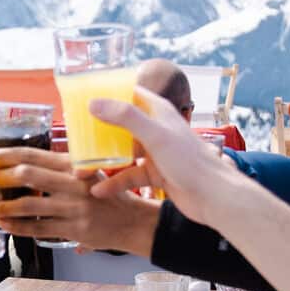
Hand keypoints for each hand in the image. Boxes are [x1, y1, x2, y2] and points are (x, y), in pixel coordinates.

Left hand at [0, 148, 159, 255]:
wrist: (134, 221)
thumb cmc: (107, 195)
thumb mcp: (88, 172)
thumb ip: (61, 168)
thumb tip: (25, 164)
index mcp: (74, 164)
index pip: (33, 154)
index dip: (7, 155)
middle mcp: (73, 182)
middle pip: (27, 175)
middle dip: (1, 178)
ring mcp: (73, 207)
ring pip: (29, 205)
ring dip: (5, 207)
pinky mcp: (73, 229)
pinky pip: (38, 228)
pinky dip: (19, 228)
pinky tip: (7, 226)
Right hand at [89, 90, 251, 228]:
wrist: (213, 196)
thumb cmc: (190, 162)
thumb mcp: (155, 135)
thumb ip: (125, 117)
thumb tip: (94, 103)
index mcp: (158, 111)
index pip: (129, 93)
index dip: (108, 94)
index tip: (83, 99)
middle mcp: (156, 128)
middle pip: (121, 123)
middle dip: (99, 131)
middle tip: (76, 138)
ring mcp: (155, 151)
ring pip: (123, 152)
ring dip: (103, 161)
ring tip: (81, 171)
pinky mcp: (156, 173)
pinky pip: (129, 175)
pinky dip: (115, 183)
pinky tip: (99, 191)